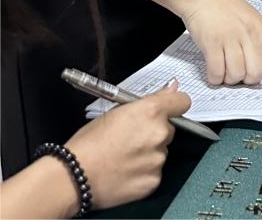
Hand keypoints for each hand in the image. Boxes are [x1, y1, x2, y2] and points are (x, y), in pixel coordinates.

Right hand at [65, 84, 189, 210]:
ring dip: (149, 153)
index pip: (182, 101)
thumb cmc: (88, 143)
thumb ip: (151, 100)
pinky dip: (144, 172)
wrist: (72, 177)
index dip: (175, 104)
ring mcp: (157, 159)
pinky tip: (125, 172)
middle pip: (169, 129)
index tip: (169, 109)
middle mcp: (159, 134)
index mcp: (151, 112)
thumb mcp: (116, 112)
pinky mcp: (153, 181)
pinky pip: (155, 171)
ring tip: (123, 157)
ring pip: (161, 151)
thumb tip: (172, 87)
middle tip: (132, 139)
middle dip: (155, 132)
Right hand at [181, 0, 261, 85]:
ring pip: (237, 75)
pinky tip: (213, 68)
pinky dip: (214, 77)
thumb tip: (259, 64)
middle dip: (247, 78)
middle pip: (257, 72)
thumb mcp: (251, 19)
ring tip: (223, 64)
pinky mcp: (213, 44)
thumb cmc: (224, 6)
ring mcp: (232, 38)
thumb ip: (258, 39)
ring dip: (228, 77)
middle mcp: (251, 33)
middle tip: (239, 69)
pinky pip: (217, 74)